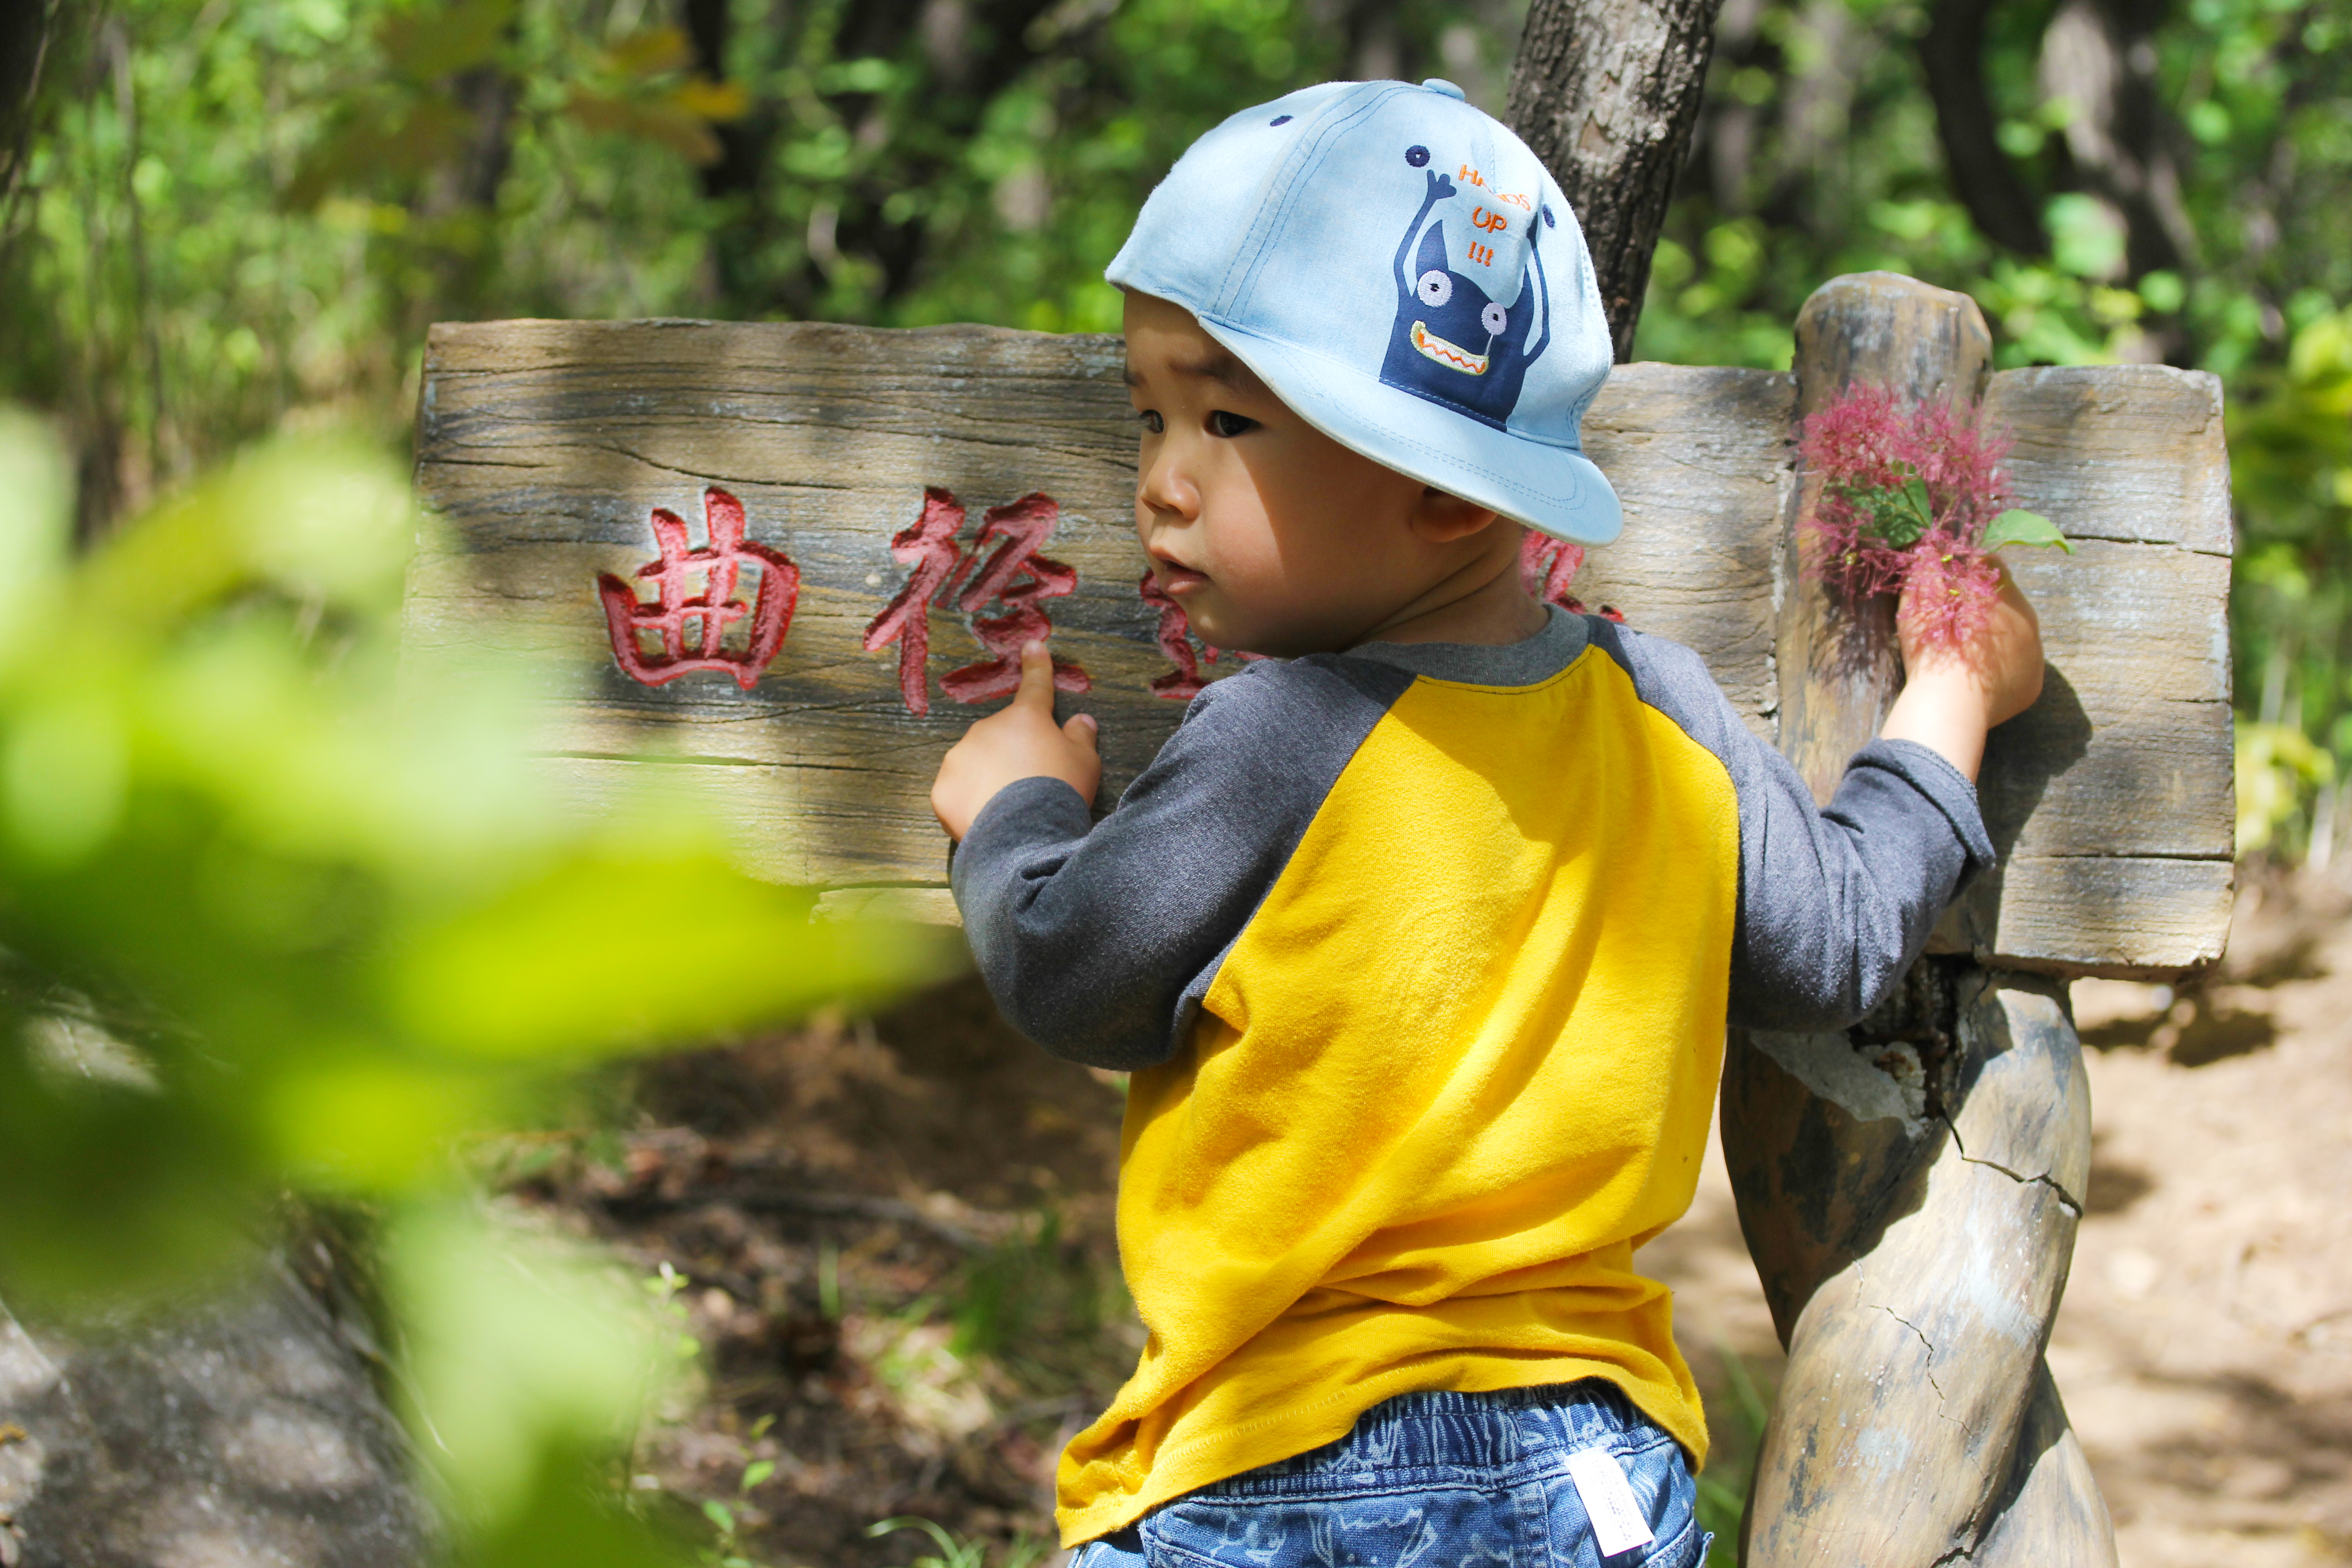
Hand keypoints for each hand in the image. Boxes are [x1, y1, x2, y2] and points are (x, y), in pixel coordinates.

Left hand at [930, 641, 1101, 839]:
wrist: (1025, 836)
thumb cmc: (1060, 791)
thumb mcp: (1085, 762)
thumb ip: (1081, 737)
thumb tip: (1083, 720)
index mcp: (1025, 718)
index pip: (1036, 686)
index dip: (1037, 666)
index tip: (1031, 645)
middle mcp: (987, 729)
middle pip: (1003, 735)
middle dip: (1013, 752)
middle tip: (1031, 783)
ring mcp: (960, 757)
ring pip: (976, 761)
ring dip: (989, 776)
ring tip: (1010, 808)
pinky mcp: (943, 789)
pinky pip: (958, 790)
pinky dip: (970, 800)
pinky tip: (987, 818)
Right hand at [1881, 559, 2044, 781]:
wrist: (1949, 702)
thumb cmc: (1934, 644)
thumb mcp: (1919, 597)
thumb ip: (1925, 566)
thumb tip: (1928, 546)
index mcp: (2004, 590)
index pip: (1992, 566)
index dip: (1968, 571)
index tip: (1948, 583)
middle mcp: (2029, 618)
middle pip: (2007, 603)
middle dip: (1984, 607)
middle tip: (1954, 624)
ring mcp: (2035, 654)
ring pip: (2015, 637)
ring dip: (1995, 640)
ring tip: (1965, 655)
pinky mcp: (2033, 685)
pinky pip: (2017, 671)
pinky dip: (2001, 672)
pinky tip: (1978, 680)